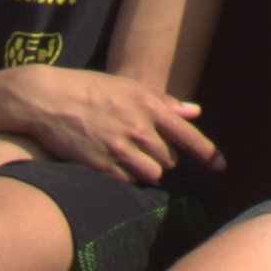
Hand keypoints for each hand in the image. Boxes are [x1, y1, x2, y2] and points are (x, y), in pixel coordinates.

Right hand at [4, 66, 224, 184]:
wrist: (48, 99)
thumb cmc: (90, 88)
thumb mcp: (129, 87)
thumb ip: (165, 102)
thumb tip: (196, 110)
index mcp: (150, 105)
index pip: (189, 135)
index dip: (208, 154)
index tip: (221, 167)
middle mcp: (139, 128)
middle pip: (170, 159)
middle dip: (163, 158)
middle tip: (144, 148)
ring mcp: (120, 148)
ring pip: (152, 174)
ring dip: (146, 170)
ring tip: (129, 157)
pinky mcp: (101, 165)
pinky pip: (127, 182)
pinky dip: (126, 178)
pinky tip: (113, 164)